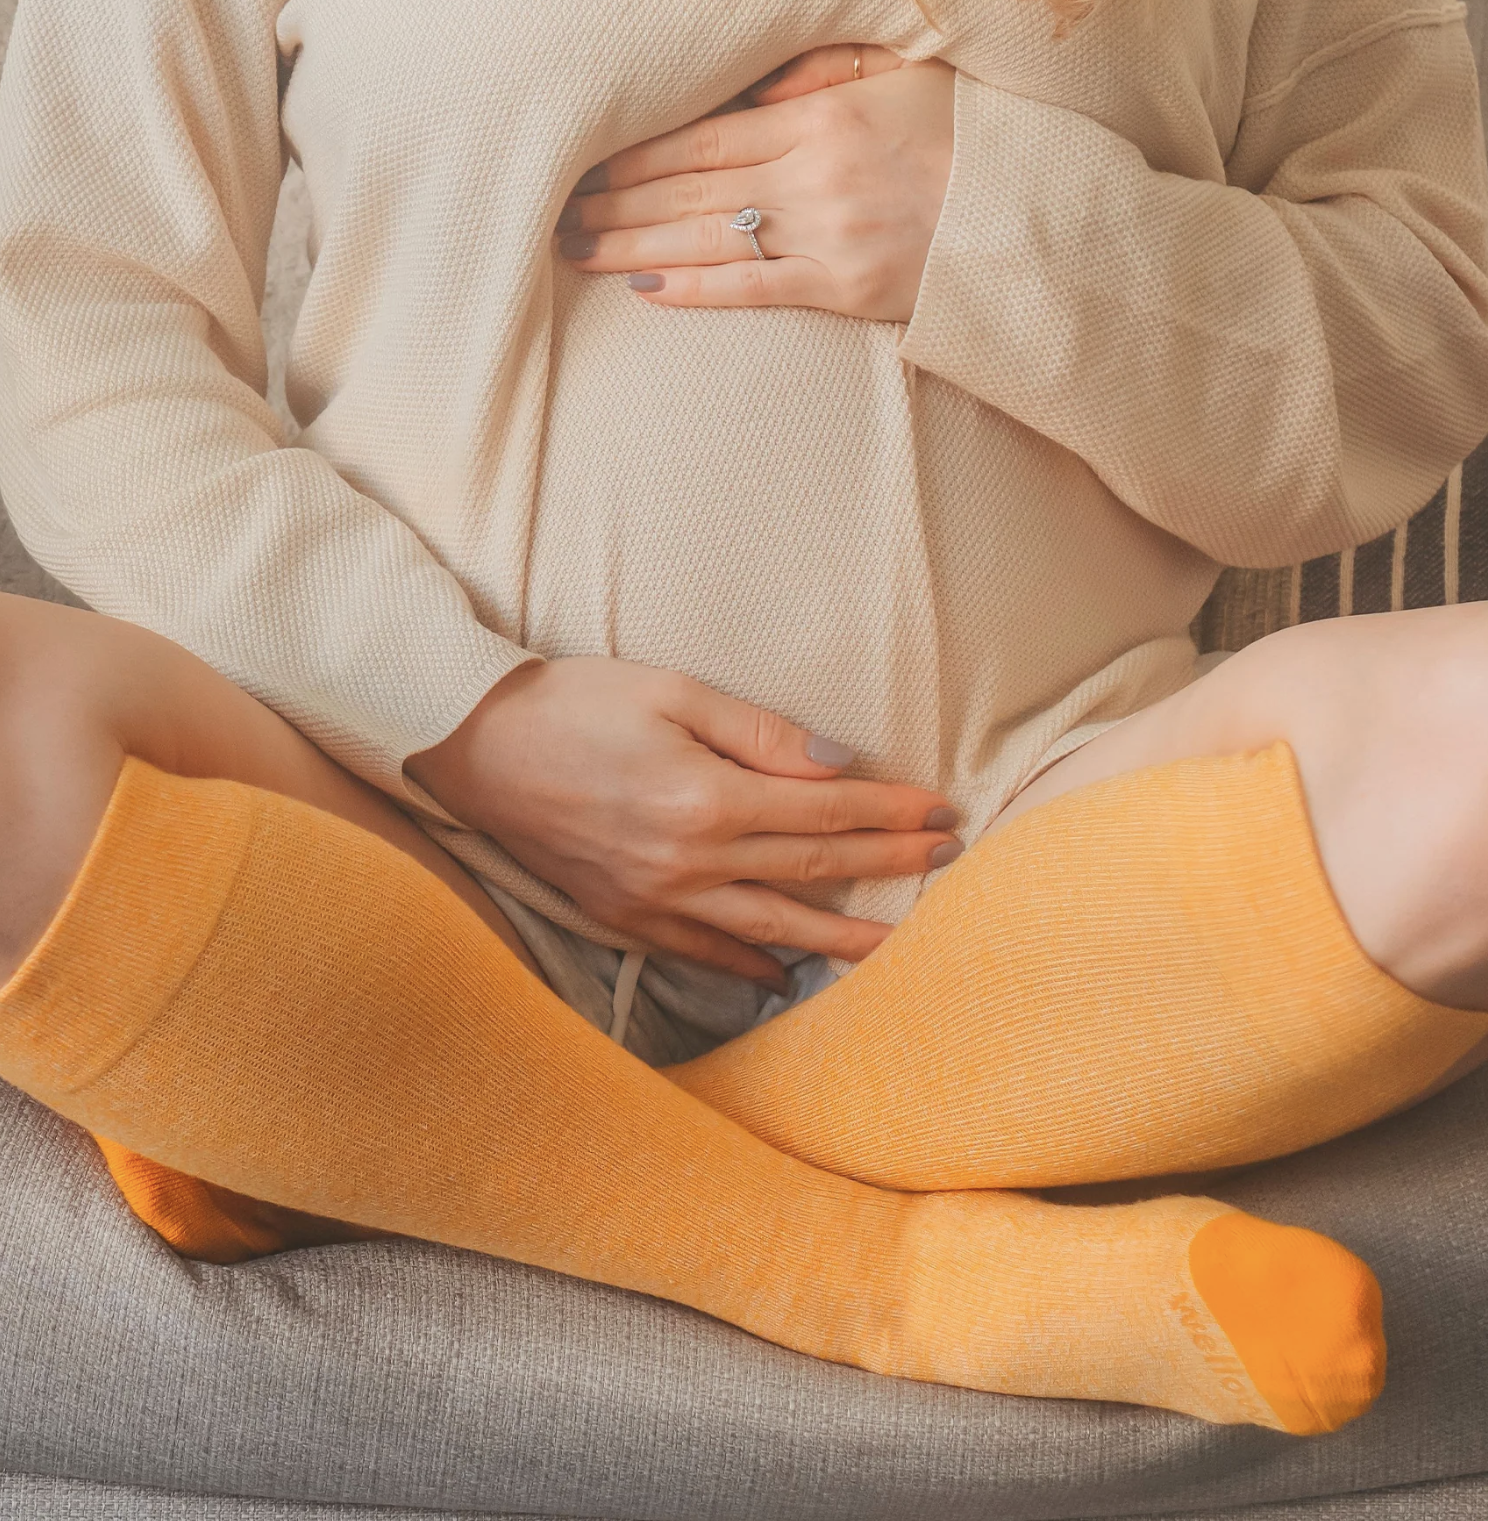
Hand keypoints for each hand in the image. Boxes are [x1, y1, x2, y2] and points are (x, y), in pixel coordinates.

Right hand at [406, 657, 961, 985]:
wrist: (473, 745)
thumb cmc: (574, 703)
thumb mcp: (672, 691)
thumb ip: (760, 733)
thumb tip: (837, 765)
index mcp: (708, 798)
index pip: (825, 814)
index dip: (891, 815)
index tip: (943, 813)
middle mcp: (690, 861)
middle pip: (812, 872)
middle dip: (887, 867)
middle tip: (947, 863)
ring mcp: (655, 899)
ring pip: (769, 929)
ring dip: (839, 938)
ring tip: (897, 947)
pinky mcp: (622, 917)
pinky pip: (701, 953)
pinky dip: (748, 965)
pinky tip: (783, 973)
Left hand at [557, 46, 953, 322]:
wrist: (1031, 217)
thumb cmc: (970, 135)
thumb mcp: (905, 71)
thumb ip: (825, 67)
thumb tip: (752, 76)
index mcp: (820, 115)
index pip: (704, 135)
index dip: (635, 150)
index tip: (583, 155)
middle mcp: (812, 173)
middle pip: (688, 187)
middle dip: (615, 199)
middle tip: (555, 207)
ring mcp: (825, 233)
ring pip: (706, 238)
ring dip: (633, 245)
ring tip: (575, 249)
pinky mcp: (842, 286)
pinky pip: (753, 288)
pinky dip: (694, 289)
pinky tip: (643, 290)